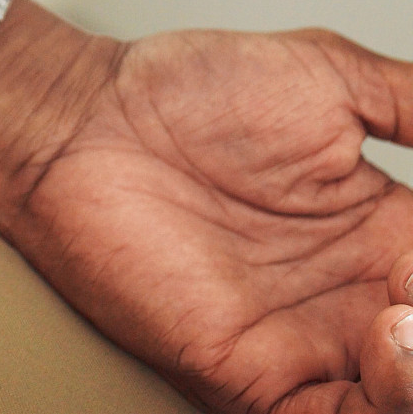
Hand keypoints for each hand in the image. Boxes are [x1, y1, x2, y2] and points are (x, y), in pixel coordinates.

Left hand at [0, 9, 412, 412]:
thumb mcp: (329, 80)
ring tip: (406, 323)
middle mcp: (363, 303)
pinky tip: (394, 347)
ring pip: (405, 399)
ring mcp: (316, 348)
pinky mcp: (258, 381)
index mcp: (391, 238)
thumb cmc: (182, 92)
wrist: (81, 120)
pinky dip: (386, 404)